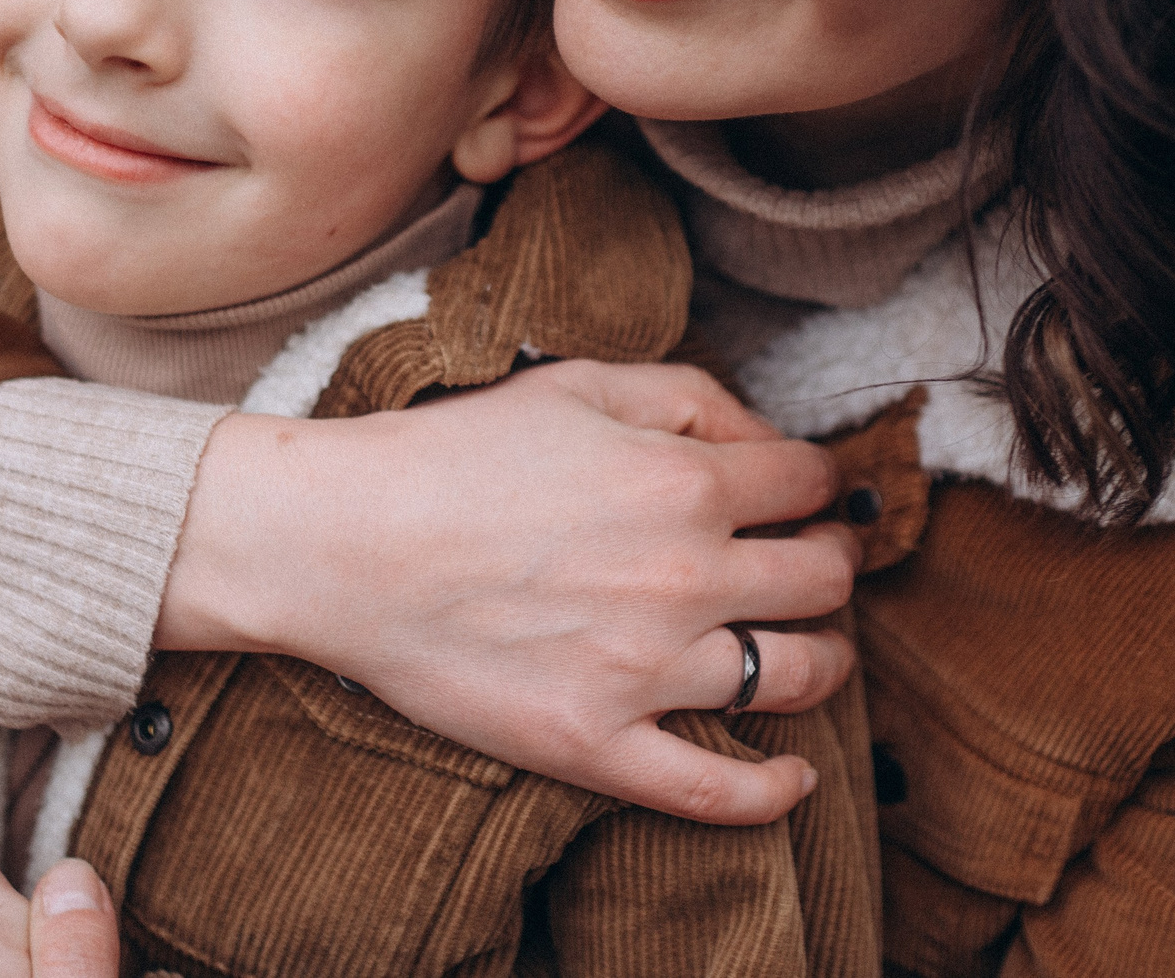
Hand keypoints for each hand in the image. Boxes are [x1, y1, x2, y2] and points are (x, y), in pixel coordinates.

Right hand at [158, 360, 859, 824]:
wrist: (342, 541)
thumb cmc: (454, 454)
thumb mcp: (579, 383)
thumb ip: (691, 397)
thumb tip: (771, 443)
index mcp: (682, 481)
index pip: (808, 483)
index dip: (819, 484)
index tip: (807, 494)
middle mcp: (683, 577)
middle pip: (823, 579)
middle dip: (832, 562)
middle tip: (816, 559)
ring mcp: (644, 671)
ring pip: (796, 676)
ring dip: (827, 659)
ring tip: (815, 647)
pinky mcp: (595, 744)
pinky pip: (718, 791)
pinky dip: (776, 789)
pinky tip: (797, 774)